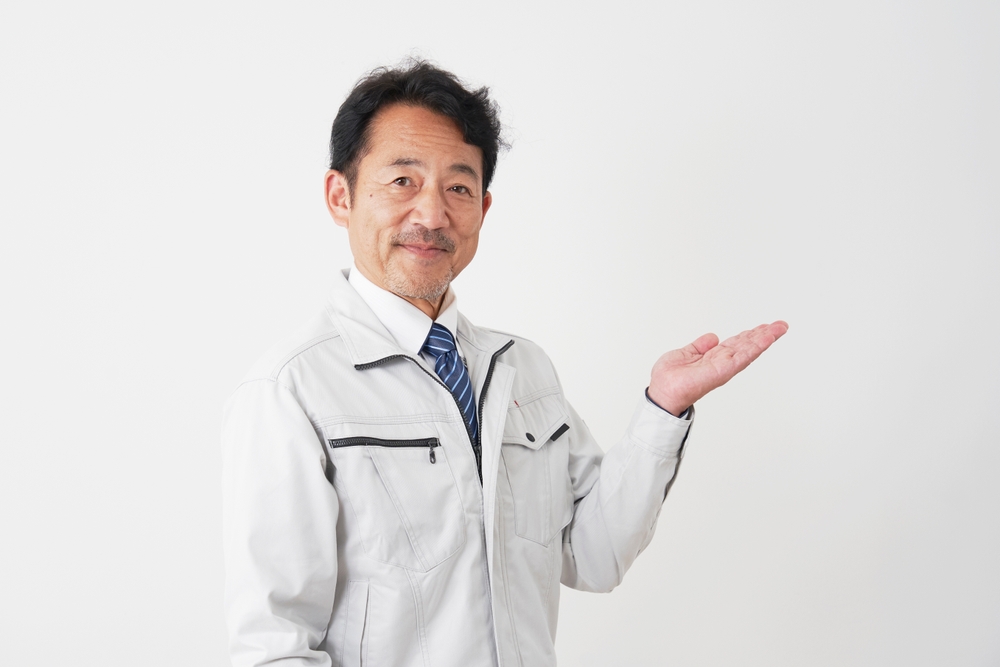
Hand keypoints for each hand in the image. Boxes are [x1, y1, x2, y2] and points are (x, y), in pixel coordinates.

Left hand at [647, 321, 788, 415]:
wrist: (663, 392)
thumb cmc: (669, 378)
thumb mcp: (685, 354)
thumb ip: (699, 346)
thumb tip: (713, 337)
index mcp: (713, 358)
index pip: (736, 344)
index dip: (750, 335)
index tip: (764, 326)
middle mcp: (722, 362)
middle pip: (747, 345)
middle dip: (764, 334)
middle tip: (781, 324)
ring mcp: (724, 367)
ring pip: (749, 350)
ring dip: (765, 339)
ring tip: (779, 328)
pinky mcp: (723, 370)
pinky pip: (743, 356)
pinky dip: (756, 347)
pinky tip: (766, 338)